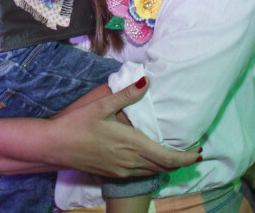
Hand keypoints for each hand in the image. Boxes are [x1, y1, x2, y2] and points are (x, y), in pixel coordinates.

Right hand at [48, 78, 199, 177]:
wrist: (55, 147)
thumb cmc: (78, 124)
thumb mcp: (102, 106)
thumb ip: (127, 95)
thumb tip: (146, 80)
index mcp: (132, 145)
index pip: (168, 158)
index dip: (186, 158)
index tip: (198, 152)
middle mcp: (130, 162)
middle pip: (164, 167)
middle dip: (181, 161)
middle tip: (193, 150)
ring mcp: (122, 170)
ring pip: (153, 172)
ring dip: (167, 165)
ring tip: (177, 154)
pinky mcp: (114, 174)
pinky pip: (141, 174)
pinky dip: (153, 168)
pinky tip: (152, 158)